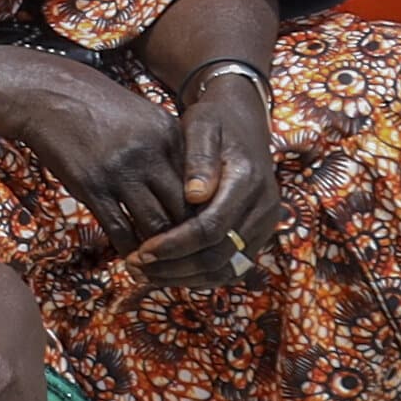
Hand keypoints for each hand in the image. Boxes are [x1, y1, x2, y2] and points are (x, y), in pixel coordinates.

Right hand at [0, 43, 200, 263]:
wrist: (48, 94)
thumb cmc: (98, 106)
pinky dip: (128, 247)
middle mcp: (150, 153)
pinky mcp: (91, 185)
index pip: (200, 186)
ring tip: (158, 260)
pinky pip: (119, 227)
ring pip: (155, 224)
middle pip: (183, 209)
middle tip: (185, 255)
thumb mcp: (144, 116)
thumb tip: (190, 189)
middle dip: (186, 237)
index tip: (200, 231)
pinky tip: (130, 254)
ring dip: (159, 248)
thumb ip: (169, 148)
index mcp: (169, 134)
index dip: (203, 213)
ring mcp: (120, 171)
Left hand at [128, 67, 278, 279]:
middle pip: (219, 256)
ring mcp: (265, 224)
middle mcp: (264, 207)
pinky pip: (232, 267)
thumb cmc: (214, 122)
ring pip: (227, 269)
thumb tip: (194, 195)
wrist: (243, 122)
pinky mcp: (258, 234)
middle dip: (175, 268)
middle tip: (135, 268)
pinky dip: (200, 276)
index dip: (175, 245)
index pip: (211, 228)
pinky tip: (167, 272)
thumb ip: (198, 158)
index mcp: (248, 180)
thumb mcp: (201, 125)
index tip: (141, 252)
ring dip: (185, 278)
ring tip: (145, 275)